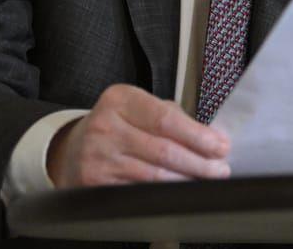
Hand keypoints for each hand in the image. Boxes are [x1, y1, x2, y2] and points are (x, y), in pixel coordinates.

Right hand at [46, 84, 231, 186]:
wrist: (72, 149)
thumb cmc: (117, 126)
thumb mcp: (138, 108)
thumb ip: (172, 117)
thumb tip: (212, 136)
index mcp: (121, 99)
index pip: (166, 119)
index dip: (198, 135)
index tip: (221, 145)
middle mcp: (106, 126)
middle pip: (163, 149)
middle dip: (198, 162)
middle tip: (220, 168)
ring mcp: (98, 156)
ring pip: (153, 174)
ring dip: (186, 179)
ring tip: (206, 180)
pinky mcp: (94, 182)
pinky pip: (138, 190)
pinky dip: (164, 193)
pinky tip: (179, 190)